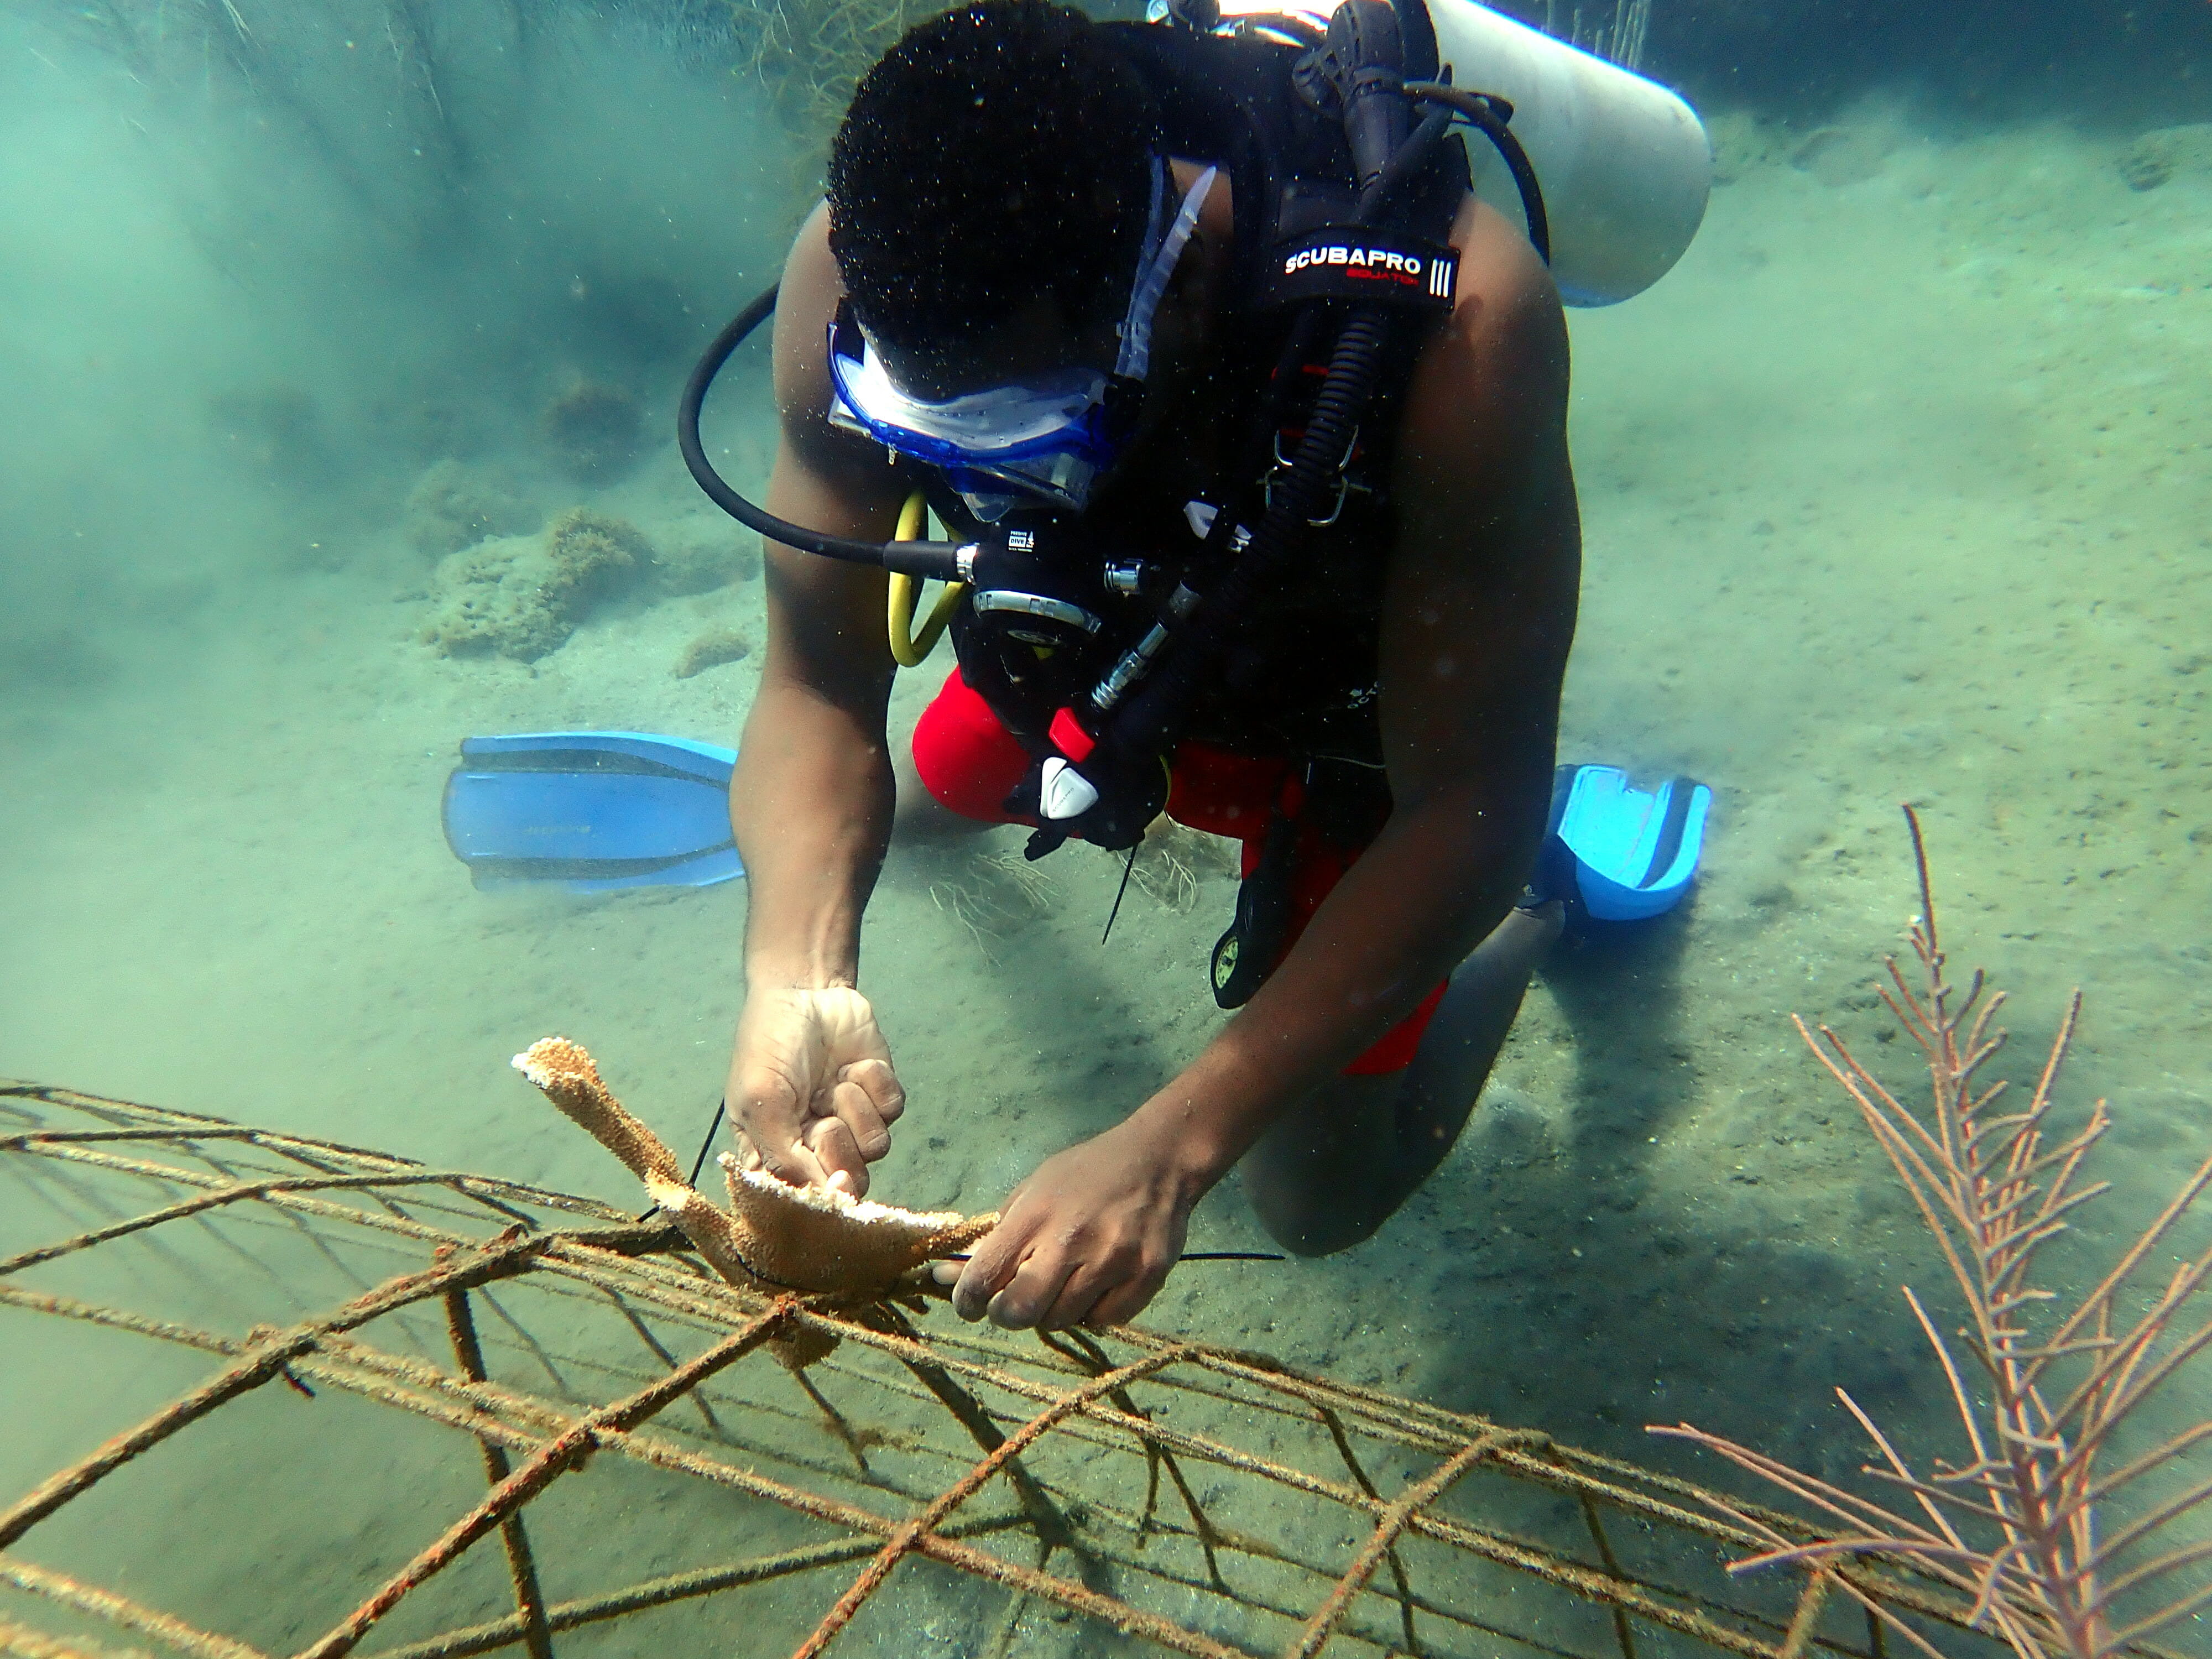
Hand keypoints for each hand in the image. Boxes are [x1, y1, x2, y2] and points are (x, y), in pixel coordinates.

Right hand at [727, 986, 903, 1194]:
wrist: (803, 989)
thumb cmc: (769, 1044)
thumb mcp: (760, 1100)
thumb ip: (783, 1154)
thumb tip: (822, 1195)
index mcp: (777, 1154)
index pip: (805, 1200)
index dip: (823, 1197)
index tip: (832, 1182)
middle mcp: (816, 1146)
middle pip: (849, 1182)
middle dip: (838, 1148)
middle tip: (822, 1119)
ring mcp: (852, 1121)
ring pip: (875, 1148)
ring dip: (855, 1109)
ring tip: (835, 1083)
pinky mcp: (880, 1096)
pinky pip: (892, 1111)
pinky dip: (874, 1085)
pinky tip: (854, 1065)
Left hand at [944, 1118, 1203, 1330]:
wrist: (1159, 1159)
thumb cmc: (1086, 1173)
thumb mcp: (1034, 1189)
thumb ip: (996, 1235)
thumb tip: (947, 1275)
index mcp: (1035, 1214)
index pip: (983, 1277)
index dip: (966, 1301)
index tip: (968, 1304)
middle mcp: (1072, 1240)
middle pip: (1019, 1311)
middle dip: (1006, 1314)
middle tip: (1011, 1303)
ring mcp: (1112, 1261)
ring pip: (1061, 1320)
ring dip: (1051, 1310)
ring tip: (1061, 1283)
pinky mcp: (1146, 1277)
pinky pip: (1103, 1320)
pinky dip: (1092, 1311)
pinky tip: (1094, 1286)